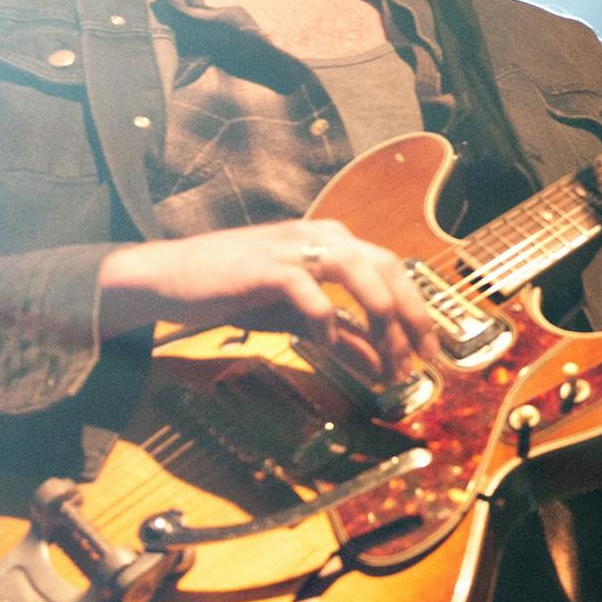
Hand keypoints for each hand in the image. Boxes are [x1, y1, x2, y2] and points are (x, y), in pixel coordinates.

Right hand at [98, 218, 440, 377]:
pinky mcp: (266, 267)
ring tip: (389, 359)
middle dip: (412, 316)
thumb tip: (382, 366)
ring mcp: (295, 247)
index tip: (431, 351)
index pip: (394, 270)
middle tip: (423, 359)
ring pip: (361, 273)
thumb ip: (343, 336)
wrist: (171, 278)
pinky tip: (327, 344)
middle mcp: (322, 236)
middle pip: (388, 268)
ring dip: (381, 319)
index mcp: (335, 241)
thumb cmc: (237, 293)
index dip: (418, 310)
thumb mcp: (299, 317)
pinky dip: (326, 321)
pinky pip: (310, 293)